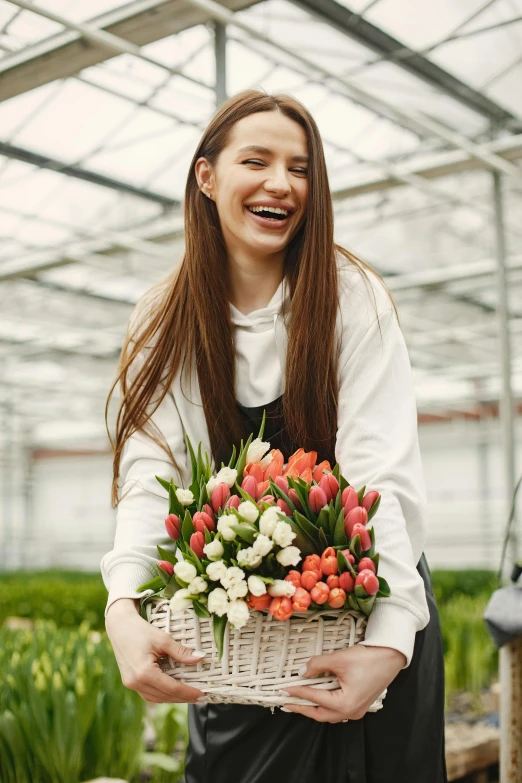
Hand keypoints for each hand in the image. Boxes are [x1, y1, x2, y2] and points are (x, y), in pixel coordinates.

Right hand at [105, 598, 205, 703]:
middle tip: (200, 697)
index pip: (171, 688)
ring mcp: (130, 684)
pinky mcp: (129, 681)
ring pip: (155, 698)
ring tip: (188, 696)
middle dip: (183, 698)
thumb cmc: (140, 630)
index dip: (188, 692)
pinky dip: (162, 694)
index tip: (202, 694)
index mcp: (144, 673)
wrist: (119, 626)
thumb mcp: (163, 639)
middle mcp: (135, 682)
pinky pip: (148, 694)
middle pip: (164, 696)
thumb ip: (181, 651)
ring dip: (172, 699)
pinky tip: (172, 691)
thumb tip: (200, 658)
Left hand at [281, 645, 405, 722]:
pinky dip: (324, 705)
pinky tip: (317, 698)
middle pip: (320, 714)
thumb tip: (301, 671)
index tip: (283, 689)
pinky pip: (337, 710)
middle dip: (302, 708)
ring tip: (298, 701)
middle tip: (286, 703)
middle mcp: (351, 712)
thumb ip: (318, 665)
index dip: (298, 692)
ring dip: (312, 707)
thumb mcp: (339, 659)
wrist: (390, 656)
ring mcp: (356, 710)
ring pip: (329, 714)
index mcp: (345, 704)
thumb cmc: (368, 658)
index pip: (315, 698)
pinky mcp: (359, 704)